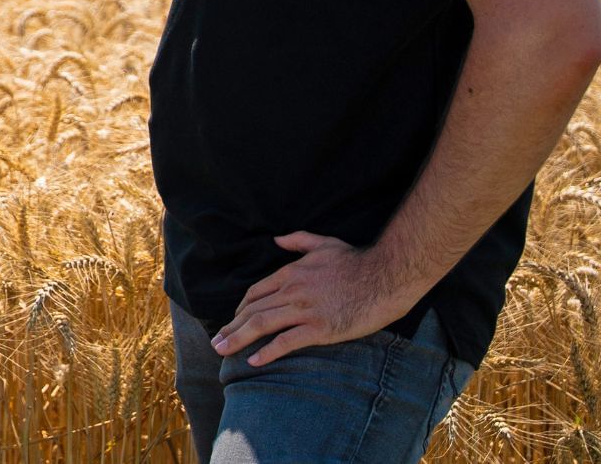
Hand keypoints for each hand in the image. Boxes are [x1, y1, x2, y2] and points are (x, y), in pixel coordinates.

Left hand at [212, 233, 422, 365]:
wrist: (385, 276)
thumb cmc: (357, 260)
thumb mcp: (324, 243)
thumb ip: (298, 240)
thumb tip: (277, 239)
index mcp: (291, 274)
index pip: (256, 294)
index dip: (241, 309)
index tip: (233, 321)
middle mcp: (292, 292)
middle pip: (252, 311)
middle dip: (231, 328)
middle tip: (215, 342)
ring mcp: (305, 311)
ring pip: (262, 325)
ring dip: (238, 339)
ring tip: (222, 351)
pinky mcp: (320, 329)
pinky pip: (287, 342)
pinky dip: (267, 351)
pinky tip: (254, 361)